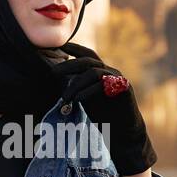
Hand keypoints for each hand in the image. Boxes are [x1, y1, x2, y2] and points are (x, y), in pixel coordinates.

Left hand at [50, 55, 156, 175]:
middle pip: (88, 61)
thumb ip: (77, 86)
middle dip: (69, 65)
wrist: (123, 131)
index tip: (59, 46)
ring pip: (93, 72)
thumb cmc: (104, 114)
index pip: (87, 54)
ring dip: (76, 84)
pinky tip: (78, 99)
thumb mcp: (86, 97)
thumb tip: (58, 77)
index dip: (74, 48)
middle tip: (53, 72)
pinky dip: (88, 92)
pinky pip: (103, 85)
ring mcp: (118, 78)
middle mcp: (110, 71)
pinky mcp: (124, 88)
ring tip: (65, 97)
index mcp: (101, 71)